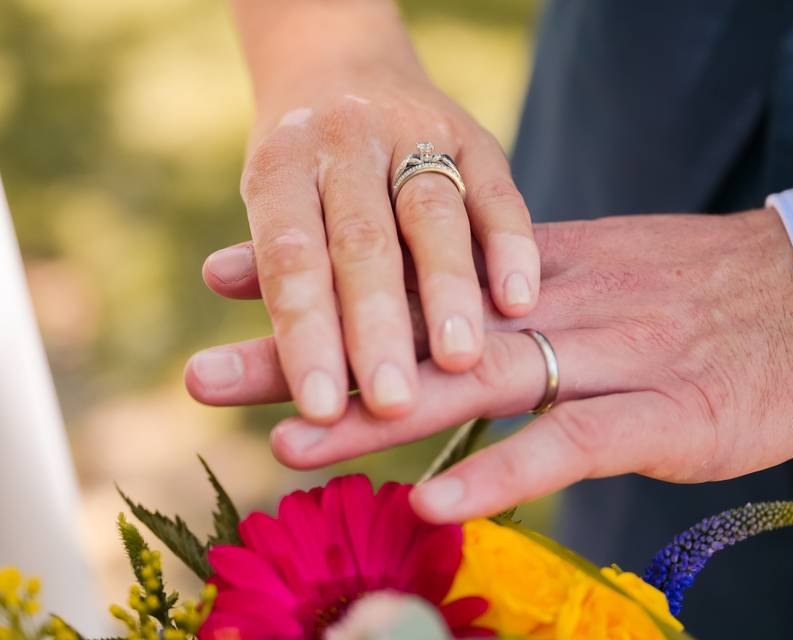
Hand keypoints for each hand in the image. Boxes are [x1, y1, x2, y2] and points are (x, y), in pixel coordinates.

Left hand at [188, 210, 792, 522]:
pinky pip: (571, 445)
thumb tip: (444, 310)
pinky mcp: (663, 414)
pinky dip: (503, 471)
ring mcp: (611, 358)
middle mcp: (560, 305)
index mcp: (539, 267)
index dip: (318, 276)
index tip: (227, 279)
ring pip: (480, 382)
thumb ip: (522, 290)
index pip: (409, 268)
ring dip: (384, 410)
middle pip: (419, 327)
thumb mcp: (602, 270)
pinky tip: (436, 501)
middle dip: (311, 350)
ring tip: (292, 438)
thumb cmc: (702, 293)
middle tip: (212, 370)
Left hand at [214, 1, 538, 422]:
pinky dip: (509, 244)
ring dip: (446, 289)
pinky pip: (497, 192)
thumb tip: (208, 349)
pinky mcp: (475, 140)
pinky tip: (520, 300)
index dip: (304, 335)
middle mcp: (344, 141)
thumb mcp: (271, 203)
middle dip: (377, 326)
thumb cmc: (305, 165)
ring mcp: (414, 134)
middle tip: (392, 402)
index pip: (290, 257)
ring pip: (431, 216)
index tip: (319, 410)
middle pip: (361, 242)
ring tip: (460, 360)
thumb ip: (267, 274)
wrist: (345, 66)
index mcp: (281, 163)